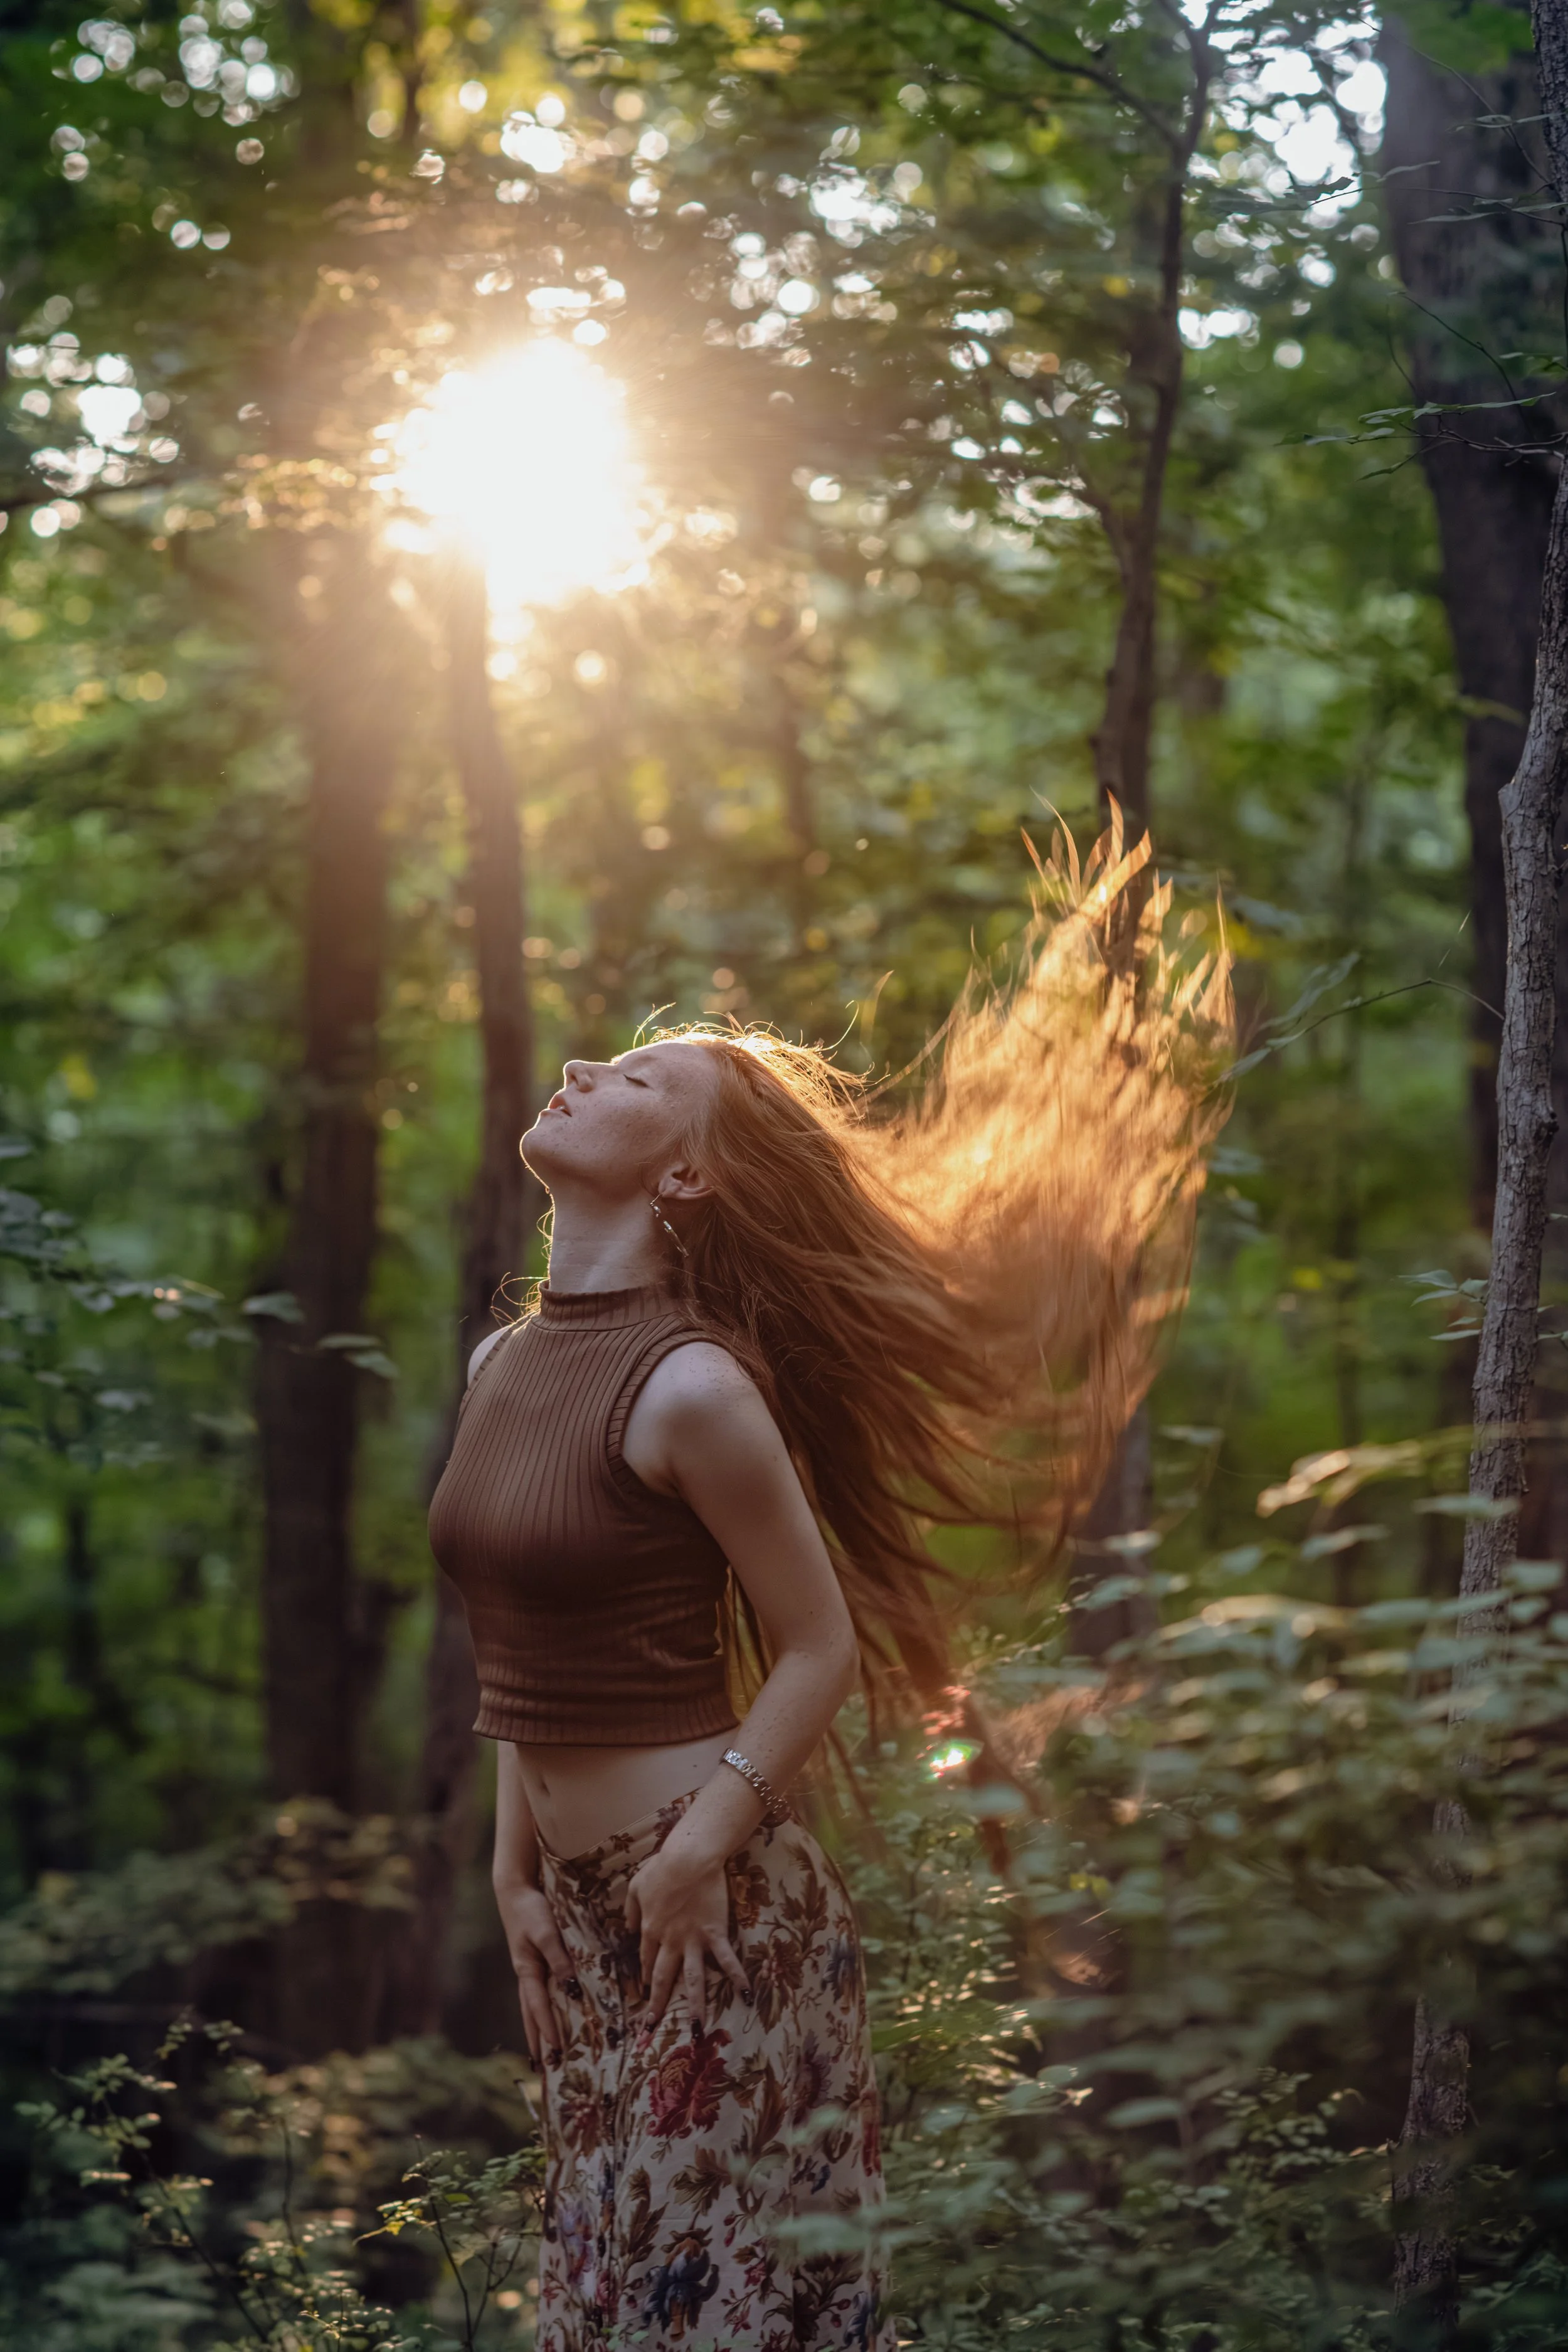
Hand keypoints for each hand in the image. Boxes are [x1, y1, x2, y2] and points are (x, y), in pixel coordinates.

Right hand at [494, 1880, 573, 2063]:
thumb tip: (571, 1988)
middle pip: (531, 2014)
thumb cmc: (531, 1910)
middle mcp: (526, 1975)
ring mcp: (529, 1969)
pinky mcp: (535, 1961)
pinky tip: (551, 2014)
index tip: (555, 2049)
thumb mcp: (547, 1933)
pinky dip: (543, 2009)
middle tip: (543, 2066)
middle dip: (537, 2039)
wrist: (517, 1890)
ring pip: (532, 2006)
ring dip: (538, 2028)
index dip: (547, 2028)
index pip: (538, 2007)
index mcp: (527, 1970)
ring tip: (542, 2052)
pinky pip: (539, 1992)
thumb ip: (559, 1959)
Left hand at [624, 1846, 747, 2031]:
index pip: (647, 1959)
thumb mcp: (636, 1886)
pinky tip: (746, 1995)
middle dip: (657, 2006)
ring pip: (693, 1980)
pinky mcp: (715, 1934)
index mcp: (650, 1929)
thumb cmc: (661, 1867)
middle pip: (663, 1978)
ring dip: (694, 2007)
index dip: (646, 1975)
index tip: (645, 1990)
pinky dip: (737, 1977)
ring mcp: (693, 1940)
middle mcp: (670, 1942)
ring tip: (696, 2032)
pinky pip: (726, 1959)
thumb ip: (631, 1910)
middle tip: (652, 2029)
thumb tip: (628, 1929)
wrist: (689, 1858)